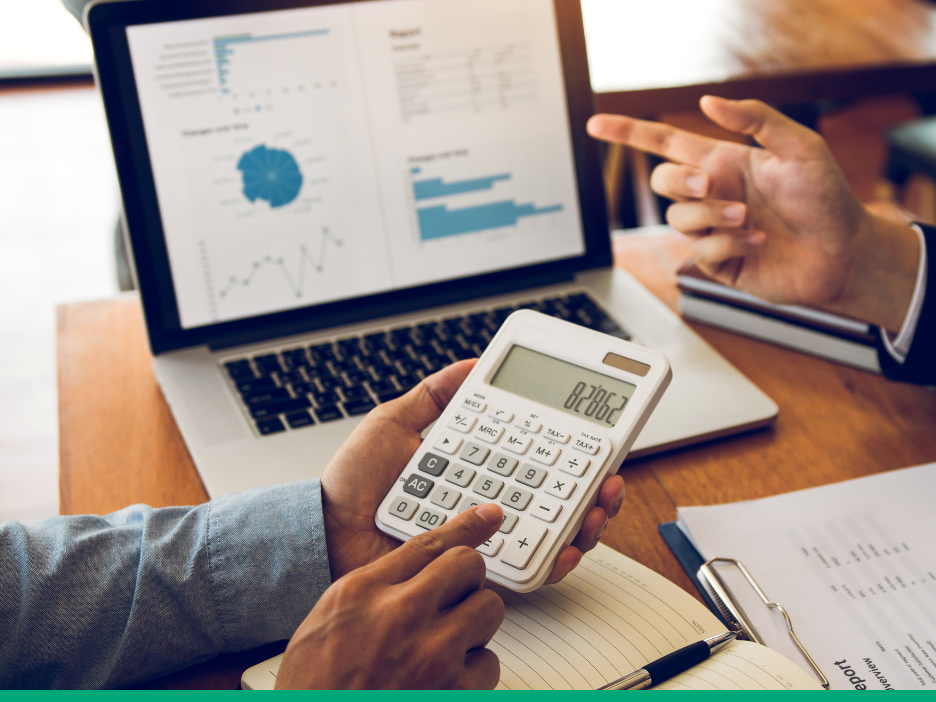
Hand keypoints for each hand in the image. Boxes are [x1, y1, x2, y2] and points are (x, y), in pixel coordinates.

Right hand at [276, 504, 505, 688]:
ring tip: (446, 644)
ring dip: (474, 624)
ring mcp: (431, 654)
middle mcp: (399, 614)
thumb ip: (371, 589)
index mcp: (362, 592)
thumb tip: (418, 570)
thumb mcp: (326, 623)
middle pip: (467, 565)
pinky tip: (448, 679)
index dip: (466, 526)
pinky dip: (474, 671)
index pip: (427, 543)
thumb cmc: (316, 686)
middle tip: (453, 601)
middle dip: (467, 580)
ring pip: (488, 608)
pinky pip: (490, 662)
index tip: (488, 516)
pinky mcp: (454, 690)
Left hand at [318, 358, 625, 580]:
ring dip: (588, 522)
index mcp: (478, 471)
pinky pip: (529, 570)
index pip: (538, 460)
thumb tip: (472, 363)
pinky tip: (566, 544)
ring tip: (596, 507)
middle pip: (561, 499)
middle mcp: (491, 507)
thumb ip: (434, 397)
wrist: (326, 534)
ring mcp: (488, 541)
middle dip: (597, 489)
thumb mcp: (394, 425)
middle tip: (609, 475)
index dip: (573, 449)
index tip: (595, 433)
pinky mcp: (479, 572)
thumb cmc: (353, 488)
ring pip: (556, 535)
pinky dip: (556, 558)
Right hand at [587, 96, 919, 330]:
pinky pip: (700, 251)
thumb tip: (709, 101)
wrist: (844, 252)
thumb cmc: (829, 199)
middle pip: (663, 181)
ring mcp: (715, 230)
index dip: (629, 132)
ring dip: (711, 216)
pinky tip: (758, 243)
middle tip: (710, 184)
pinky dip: (727, 245)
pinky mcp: (721, 262)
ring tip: (749, 219)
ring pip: (679, 218)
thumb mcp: (800, 146)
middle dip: (679, 181)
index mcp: (725, 161)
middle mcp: (715, 194)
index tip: (596, 125)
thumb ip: (755, 118)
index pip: (664, 142)